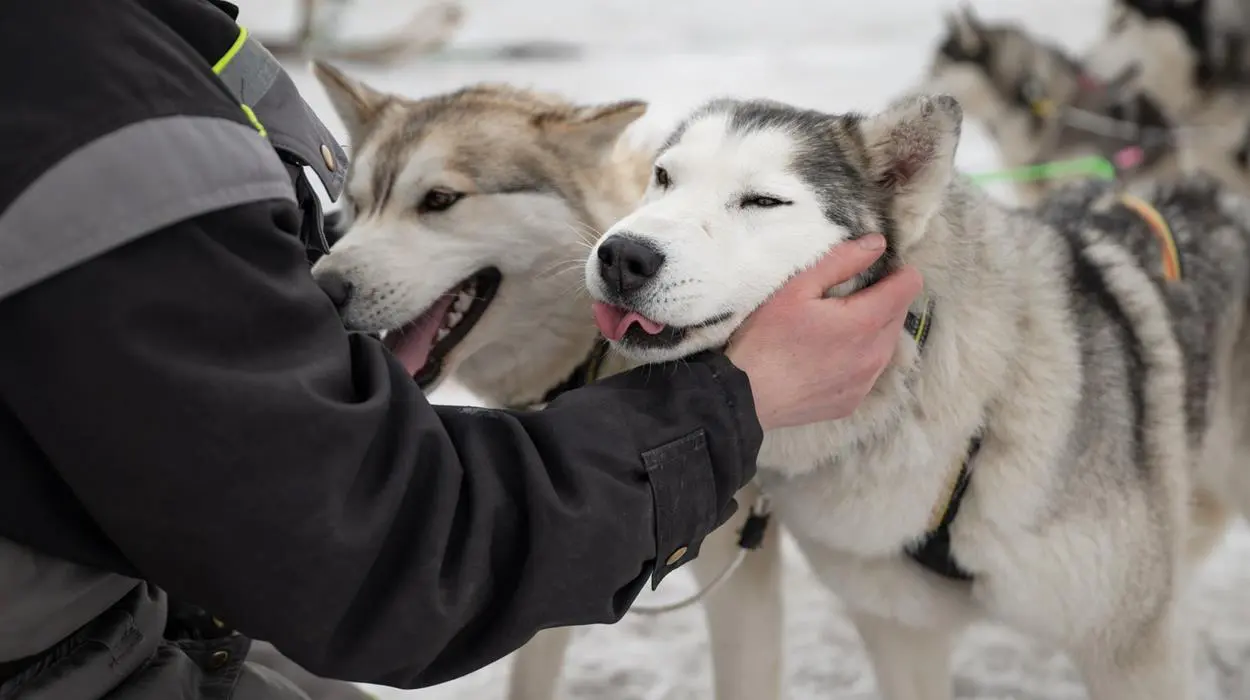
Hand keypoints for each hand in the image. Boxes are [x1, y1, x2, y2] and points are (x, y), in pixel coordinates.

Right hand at [725, 234, 923, 430]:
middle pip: (899, 315)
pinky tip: (826, 358)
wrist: (745, 396)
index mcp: (866, 321)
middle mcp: (876, 354)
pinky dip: (856, 359)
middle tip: (843, 299)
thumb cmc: (766, 338)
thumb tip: (877, 244)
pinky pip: (868, 372)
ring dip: (871, 331)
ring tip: (834, 329)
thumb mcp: (796, 287)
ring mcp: (865, 382)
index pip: (909, 286)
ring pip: (886, 345)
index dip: (895, 272)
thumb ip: (841, 261)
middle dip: (882, 300)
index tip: (873, 271)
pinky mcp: (852, 401)